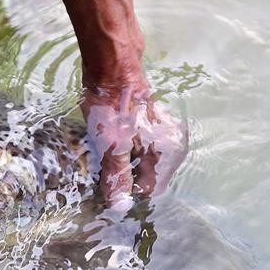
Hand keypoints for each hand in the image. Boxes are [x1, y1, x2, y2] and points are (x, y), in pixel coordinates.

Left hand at [81, 78, 186, 209]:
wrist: (112, 63)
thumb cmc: (113, 106)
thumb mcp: (112, 147)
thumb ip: (118, 176)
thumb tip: (120, 206)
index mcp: (167, 151)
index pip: (150, 188)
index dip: (127, 190)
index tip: (106, 185)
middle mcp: (170, 140)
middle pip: (146, 172)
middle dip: (123, 174)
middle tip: (100, 167)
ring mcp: (159, 126)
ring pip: (139, 156)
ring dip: (120, 159)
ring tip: (99, 151)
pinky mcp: (146, 115)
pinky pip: (135, 140)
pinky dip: (121, 144)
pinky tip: (104, 137)